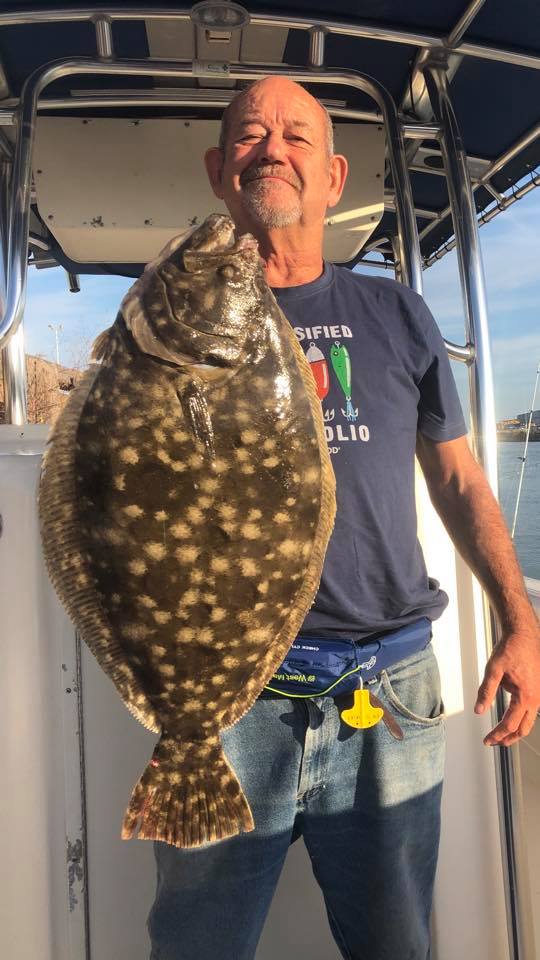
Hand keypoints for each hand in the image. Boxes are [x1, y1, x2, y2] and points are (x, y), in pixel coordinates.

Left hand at [475, 622, 539, 746]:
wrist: (524, 634)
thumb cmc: (510, 649)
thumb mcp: (493, 669)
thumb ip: (486, 691)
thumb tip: (479, 710)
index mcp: (525, 696)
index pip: (510, 724)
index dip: (497, 734)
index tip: (487, 740)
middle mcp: (536, 698)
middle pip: (523, 728)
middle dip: (508, 738)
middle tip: (494, 742)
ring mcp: (539, 694)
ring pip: (529, 720)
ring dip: (516, 729)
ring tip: (502, 734)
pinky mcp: (538, 689)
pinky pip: (531, 709)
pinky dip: (521, 717)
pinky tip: (511, 715)